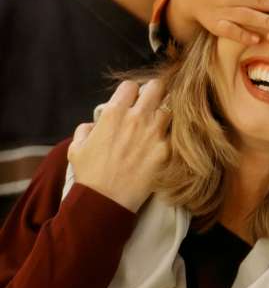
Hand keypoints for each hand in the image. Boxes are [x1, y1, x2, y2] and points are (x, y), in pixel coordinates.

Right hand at [67, 79, 170, 211]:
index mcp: (114, 113)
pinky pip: (174, 133)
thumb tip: (95, 124)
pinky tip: (165, 143)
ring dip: (164, 113)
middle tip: (152, 103)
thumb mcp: (76, 147)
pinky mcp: (166, 150)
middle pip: (157, 87)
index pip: (131, 85)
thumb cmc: (89, 175)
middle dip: (154, 92)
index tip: (131, 101)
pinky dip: (170, 136)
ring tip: (159, 123)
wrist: (105, 202)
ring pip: (170, 107)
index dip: (131, 92)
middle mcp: (136, 118)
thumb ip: (86, 129)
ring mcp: (154, 133)